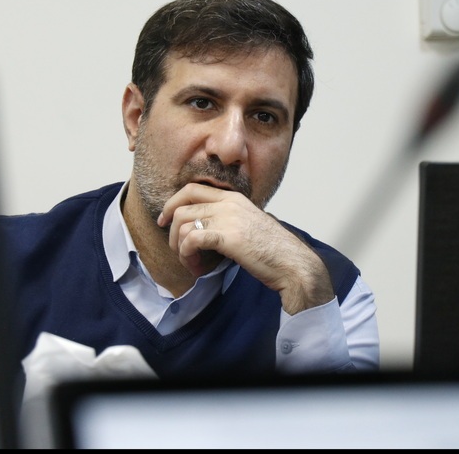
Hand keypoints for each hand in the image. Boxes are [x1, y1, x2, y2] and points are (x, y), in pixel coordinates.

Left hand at [157, 183, 334, 314]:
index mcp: (234, 197)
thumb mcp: (249, 225)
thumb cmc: (273, 251)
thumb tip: (203, 230)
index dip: (172, 203)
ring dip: (180, 248)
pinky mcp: (229, 237)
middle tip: (177, 250)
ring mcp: (229, 218)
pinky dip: (187, 255)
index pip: (191, 189)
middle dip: (172, 231)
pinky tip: (197, 268)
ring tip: (192, 263)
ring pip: (183, 224)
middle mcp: (229, 203)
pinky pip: (192, 239)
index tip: (165, 221)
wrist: (293, 264)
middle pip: (182, 207)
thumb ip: (229, 220)